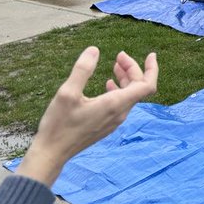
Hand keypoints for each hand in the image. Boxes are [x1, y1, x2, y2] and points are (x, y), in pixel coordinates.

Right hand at [16, 47, 157, 187]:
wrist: (51, 154)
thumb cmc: (59, 125)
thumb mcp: (67, 93)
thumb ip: (82, 70)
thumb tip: (94, 50)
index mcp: (115, 104)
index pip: (147, 86)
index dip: (152, 69)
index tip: (150, 55)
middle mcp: (119, 113)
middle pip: (138, 87)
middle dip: (133, 68)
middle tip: (119, 55)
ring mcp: (114, 120)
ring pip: (129, 95)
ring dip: (126, 78)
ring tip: (115, 65)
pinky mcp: (106, 124)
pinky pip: (121, 103)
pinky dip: (119, 89)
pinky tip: (107, 84)